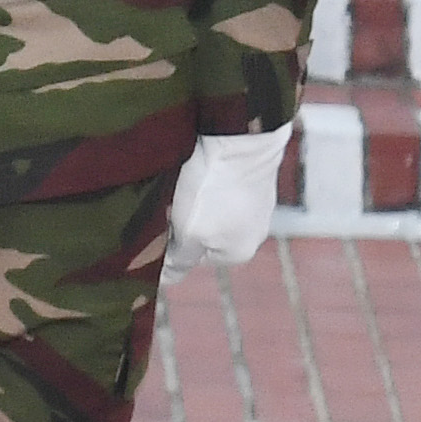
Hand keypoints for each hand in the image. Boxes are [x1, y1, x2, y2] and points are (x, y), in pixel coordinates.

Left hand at [165, 125, 291, 273]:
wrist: (242, 140)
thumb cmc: (213, 191)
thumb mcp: (189, 233)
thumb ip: (179, 259)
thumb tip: (167, 281)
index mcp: (239, 253)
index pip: (190, 255)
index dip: (173, 238)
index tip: (169, 219)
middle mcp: (253, 233)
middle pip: (202, 231)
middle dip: (184, 217)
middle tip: (177, 198)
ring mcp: (256, 205)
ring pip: (210, 208)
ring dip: (194, 196)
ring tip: (190, 181)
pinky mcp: (252, 179)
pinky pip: (221, 187)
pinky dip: (207, 179)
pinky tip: (203, 168)